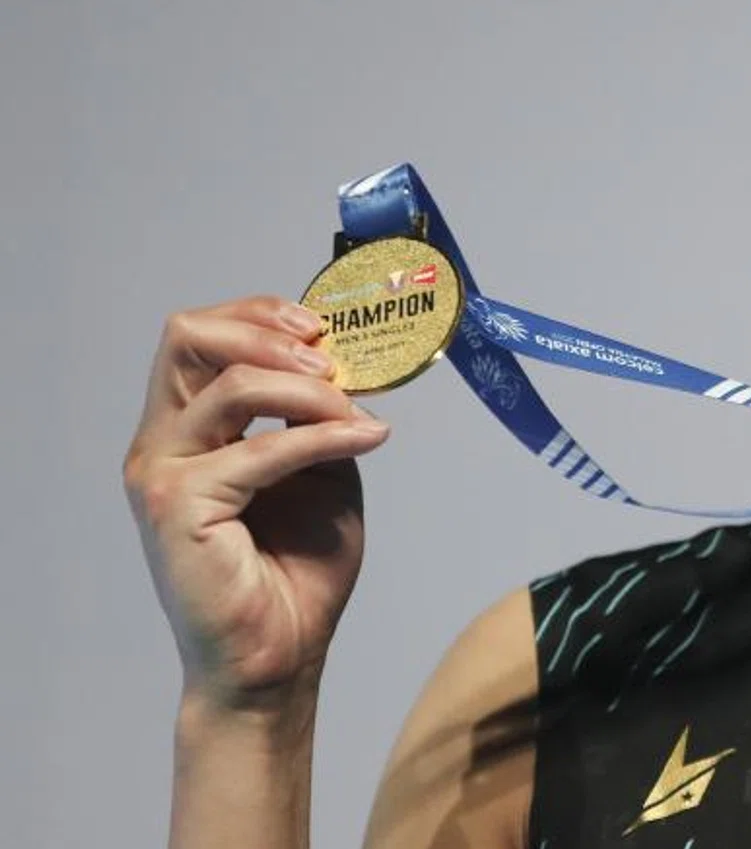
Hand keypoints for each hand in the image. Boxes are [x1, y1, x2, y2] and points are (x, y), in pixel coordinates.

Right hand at [125, 296, 391, 712]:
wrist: (280, 654)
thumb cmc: (295, 569)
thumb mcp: (321, 468)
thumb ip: (317, 415)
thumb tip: (342, 363)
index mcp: (187, 428)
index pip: (198, 335)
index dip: (260, 315)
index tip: (323, 330)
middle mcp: (162, 442)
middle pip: (186, 336)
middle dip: (267, 330)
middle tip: (328, 357)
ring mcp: (162, 473)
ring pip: (229, 383)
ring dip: (307, 387)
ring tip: (354, 411)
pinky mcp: (178, 507)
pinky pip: (261, 449)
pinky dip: (322, 437)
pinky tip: (369, 439)